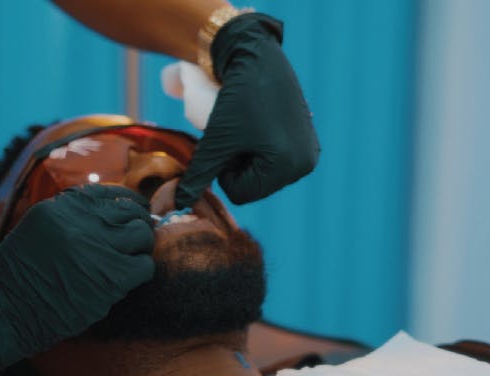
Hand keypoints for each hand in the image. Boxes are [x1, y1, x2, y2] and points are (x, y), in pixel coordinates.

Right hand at [0, 184, 154, 371]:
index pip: (106, 192)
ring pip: (142, 234)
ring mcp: (97, 249)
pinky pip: (144, 265)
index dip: (125, 200)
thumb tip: (111, 212)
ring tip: (131, 258)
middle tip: (139, 236)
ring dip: (141, 246)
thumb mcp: (35, 231)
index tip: (135, 210)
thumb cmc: (16, 279)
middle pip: (129, 211)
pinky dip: (141, 271)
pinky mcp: (111, 278)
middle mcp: (79, 222)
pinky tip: (127, 279)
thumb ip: (68, 218)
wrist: (3, 315)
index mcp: (59, 208)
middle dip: (137, 222)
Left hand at [175, 13, 319, 207]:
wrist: (255, 58)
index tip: (223, 143)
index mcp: (289, 166)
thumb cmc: (234, 100)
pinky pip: (276, 157)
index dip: (223, 172)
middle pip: (256, 185)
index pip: (243, 193)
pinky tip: (254, 125)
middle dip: (238, 166)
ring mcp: (309, 150)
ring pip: (264, 172)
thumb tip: (179, 203)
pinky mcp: (306, 138)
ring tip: (242, 129)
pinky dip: (260, 147)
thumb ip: (198, 175)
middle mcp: (306, 163)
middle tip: (232, 135)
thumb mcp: (214, 142)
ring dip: (247, 157)